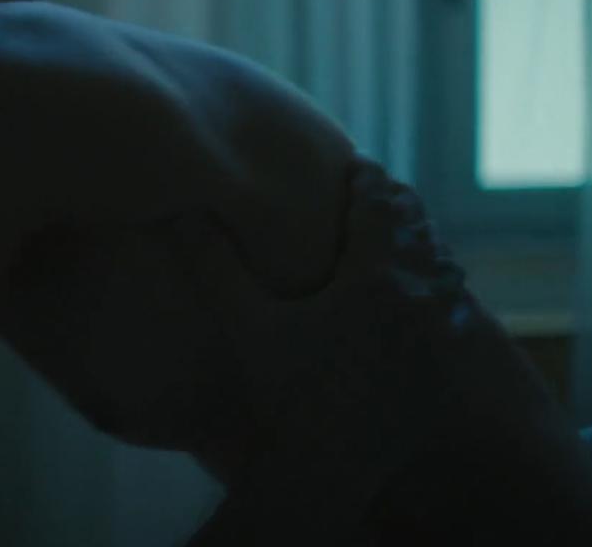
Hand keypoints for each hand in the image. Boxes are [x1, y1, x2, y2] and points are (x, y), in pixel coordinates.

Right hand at [185, 160, 469, 544]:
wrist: (325, 469)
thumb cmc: (281, 394)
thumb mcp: (241, 323)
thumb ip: (211, 261)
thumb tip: (178, 210)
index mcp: (374, 277)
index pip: (382, 202)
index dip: (368, 178)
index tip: (353, 166)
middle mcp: (420, 298)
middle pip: (420, 227)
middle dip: (397, 205)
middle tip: (373, 192)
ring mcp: (440, 335)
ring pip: (444, 265)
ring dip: (420, 243)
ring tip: (396, 235)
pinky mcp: (446, 367)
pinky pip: (455, 310)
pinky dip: (438, 287)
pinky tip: (419, 293)